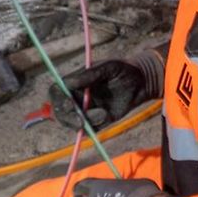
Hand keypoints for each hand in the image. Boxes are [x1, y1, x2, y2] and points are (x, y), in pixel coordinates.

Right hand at [49, 50, 164, 132]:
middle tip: (81, 122)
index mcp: (74, 82)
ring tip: (104, 114)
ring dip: (85, 122)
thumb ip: (90, 74)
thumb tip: (69, 82)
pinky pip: (88, 129)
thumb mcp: (109, 67)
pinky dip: (95, 125)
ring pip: (72, 122)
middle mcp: (76, 97)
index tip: (69, 105)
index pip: (57, 91)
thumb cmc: (123, 70)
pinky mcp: (96, 121)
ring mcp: (85, 110)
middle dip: (68, 118)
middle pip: (60, 111)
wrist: (140, 82)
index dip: (59, 99)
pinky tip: (108, 116)